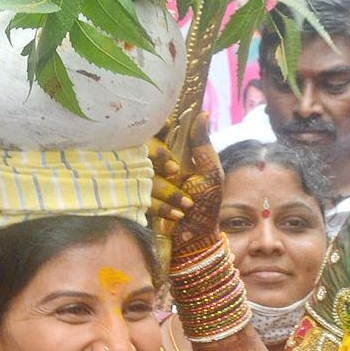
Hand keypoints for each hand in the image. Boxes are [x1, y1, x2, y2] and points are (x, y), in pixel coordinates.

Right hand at [149, 115, 223, 259]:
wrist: (198, 237)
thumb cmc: (207, 203)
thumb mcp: (211, 172)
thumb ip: (203, 144)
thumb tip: (202, 113)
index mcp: (171, 155)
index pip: (157, 133)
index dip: (160, 129)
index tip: (167, 128)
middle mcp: (154, 167)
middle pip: (145, 151)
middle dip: (160, 158)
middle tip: (176, 171)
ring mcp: (144, 186)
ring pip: (144, 177)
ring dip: (168, 190)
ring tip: (187, 203)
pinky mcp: (138, 205)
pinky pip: (141, 200)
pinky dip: (163, 208)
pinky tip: (179, 214)